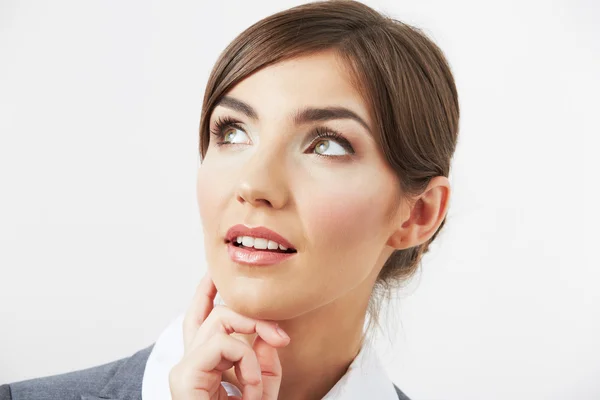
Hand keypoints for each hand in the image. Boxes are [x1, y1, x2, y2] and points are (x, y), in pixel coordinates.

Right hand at [169, 273, 290, 398]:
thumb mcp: (261, 391)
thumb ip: (266, 367)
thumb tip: (267, 336)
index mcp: (205, 365)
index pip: (202, 318)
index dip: (207, 292)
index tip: (216, 274)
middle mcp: (192, 362)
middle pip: (214, 314)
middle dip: (249, 314)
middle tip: (279, 336)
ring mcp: (186, 368)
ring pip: (218, 319)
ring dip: (251, 347)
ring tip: (259, 381)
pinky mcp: (185, 375)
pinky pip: (222, 343)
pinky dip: (245, 360)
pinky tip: (251, 386)